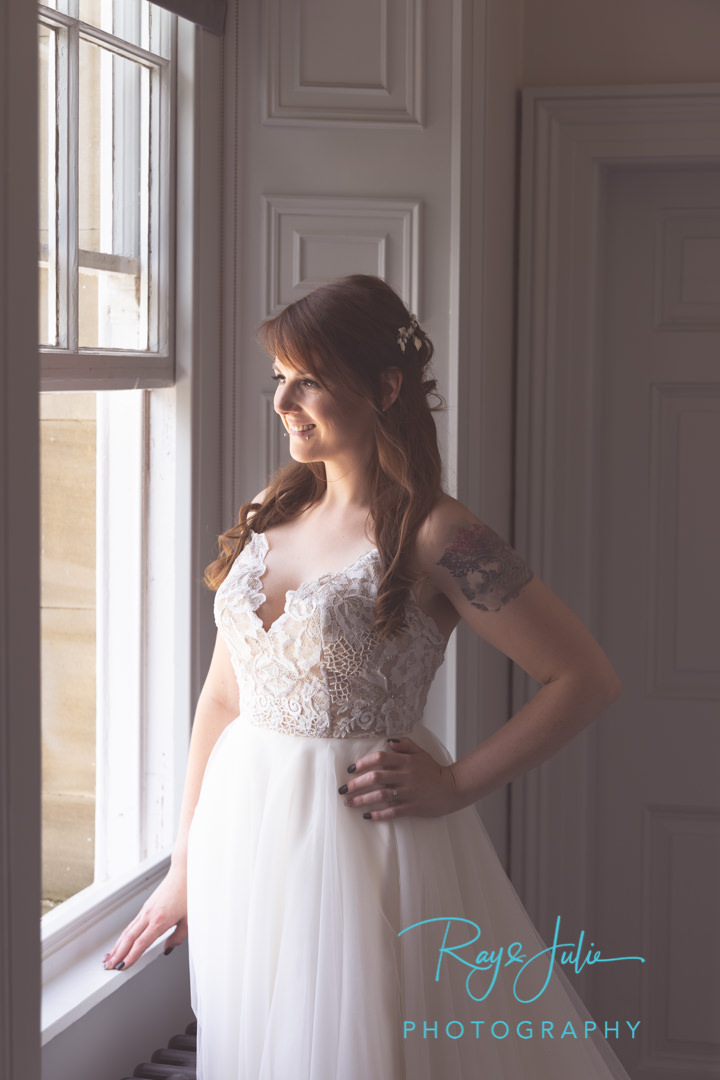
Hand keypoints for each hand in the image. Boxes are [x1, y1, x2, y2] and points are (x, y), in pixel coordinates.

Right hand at [102, 861, 187, 971]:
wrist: (184, 872)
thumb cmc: (188, 892)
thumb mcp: (189, 920)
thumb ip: (178, 937)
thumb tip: (167, 949)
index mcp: (160, 920)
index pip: (141, 943)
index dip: (130, 957)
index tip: (123, 967)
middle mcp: (150, 915)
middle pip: (129, 938)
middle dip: (118, 954)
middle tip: (109, 966)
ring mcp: (146, 910)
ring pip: (128, 930)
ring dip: (117, 945)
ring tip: (109, 957)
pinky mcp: (146, 906)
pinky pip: (132, 923)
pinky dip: (124, 935)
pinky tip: (121, 941)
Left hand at [340, 737, 460, 819]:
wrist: (454, 788)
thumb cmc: (434, 770)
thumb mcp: (421, 753)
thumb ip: (405, 745)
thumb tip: (387, 741)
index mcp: (406, 761)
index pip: (380, 758)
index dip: (363, 763)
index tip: (350, 770)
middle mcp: (406, 775)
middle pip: (376, 777)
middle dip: (356, 784)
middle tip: (342, 790)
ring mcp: (409, 792)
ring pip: (381, 795)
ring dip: (362, 800)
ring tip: (349, 803)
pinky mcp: (414, 807)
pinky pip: (393, 811)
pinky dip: (379, 814)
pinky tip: (367, 816)